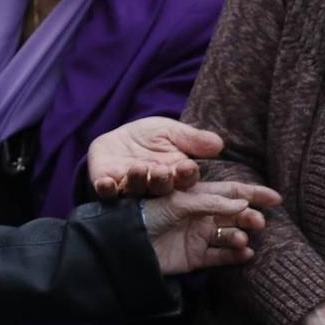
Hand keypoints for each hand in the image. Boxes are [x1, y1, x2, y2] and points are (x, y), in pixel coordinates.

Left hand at [89, 117, 226, 197]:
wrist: (119, 138)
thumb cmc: (151, 137)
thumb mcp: (172, 131)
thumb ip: (192, 138)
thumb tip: (218, 144)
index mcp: (176, 177)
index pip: (185, 179)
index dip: (186, 174)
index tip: (187, 166)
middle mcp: (154, 188)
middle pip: (161, 189)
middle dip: (162, 180)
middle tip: (162, 171)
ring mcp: (130, 189)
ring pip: (136, 190)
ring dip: (137, 181)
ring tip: (139, 168)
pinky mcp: (107, 187)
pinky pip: (107, 193)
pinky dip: (106, 188)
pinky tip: (106, 183)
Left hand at [142, 180, 278, 274]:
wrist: (123, 244)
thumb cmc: (146, 214)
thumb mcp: (178, 202)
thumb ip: (210, 202)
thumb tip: (243, 202)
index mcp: (195, 195)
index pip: (231, 191)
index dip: (254, 193)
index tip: (277, 198)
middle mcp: (199, 214)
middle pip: (234, 213)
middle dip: (249, 215)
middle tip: (259, 221)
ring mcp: (197, 235)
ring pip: (229, 234)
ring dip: (241, 235)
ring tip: (244, 239)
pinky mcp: (194, 256)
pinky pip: (219, 256)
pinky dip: (234, 255)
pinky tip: (245, 253)